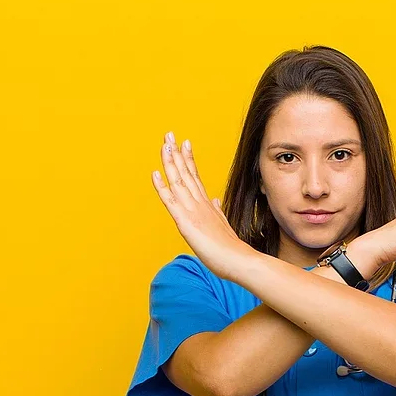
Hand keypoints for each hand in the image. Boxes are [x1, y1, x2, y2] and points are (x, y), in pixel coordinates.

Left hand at [150, 131, 253, 279]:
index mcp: (207, 205)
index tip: (184, 143)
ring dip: (170, 161)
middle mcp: (200, 203)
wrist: (240, 261)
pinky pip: (170, 201)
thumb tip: (214, 200)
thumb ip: (217, 212)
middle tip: (169, 134)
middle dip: (177, 152)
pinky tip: (155, 173)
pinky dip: (161, 186)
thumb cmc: (232, 250)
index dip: (188, 159)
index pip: (195, 177)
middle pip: (186, 172)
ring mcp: (193, 211)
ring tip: (165, 143)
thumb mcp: (223, 226)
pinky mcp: (186, 222)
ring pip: (178, 181)